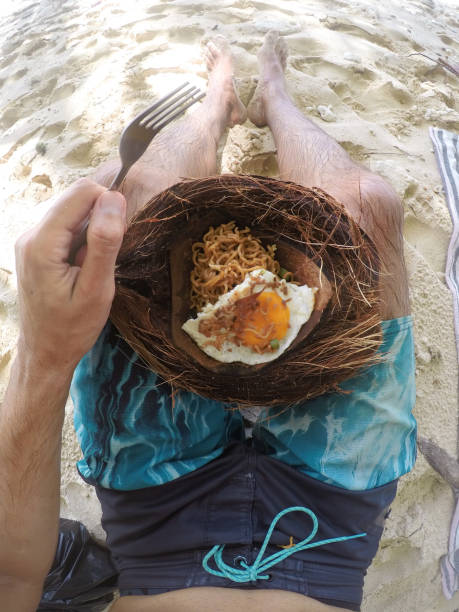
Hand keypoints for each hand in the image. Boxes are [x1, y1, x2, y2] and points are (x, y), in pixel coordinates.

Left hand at [15, 178, 125, 373]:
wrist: (45, 352)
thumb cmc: (72, 328)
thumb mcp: (97, 289)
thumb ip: (105, 243)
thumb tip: (114, 198)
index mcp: (42, 243)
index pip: (81, 193)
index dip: (109, 204)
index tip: (120, 235)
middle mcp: (30, 235)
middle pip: (75, 200)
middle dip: (100, 220)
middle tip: (107, 258)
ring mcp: (31, 241)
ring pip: (73, 213)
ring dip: (93, 233)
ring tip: (94, 267)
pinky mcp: (36, 248)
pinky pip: (67, 228)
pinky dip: (83, 241)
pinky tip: (85, 268)